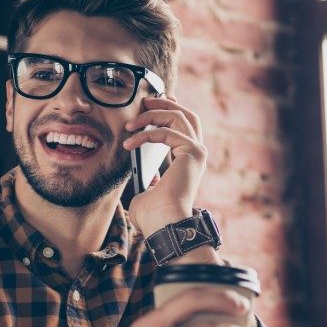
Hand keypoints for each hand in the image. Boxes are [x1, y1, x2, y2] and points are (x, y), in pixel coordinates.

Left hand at [124, 95, 205, 235]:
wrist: (164, 224)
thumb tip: (149, 176)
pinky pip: (166, 131)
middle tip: (143, 102)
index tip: (149, 105)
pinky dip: (145, 134)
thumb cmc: (154, 215)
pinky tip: (129, 143)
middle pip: (185, 115)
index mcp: (188, 160)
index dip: (168, 111)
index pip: (182, 126)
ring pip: (177, 116)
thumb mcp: (146, 191)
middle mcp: (196, 153)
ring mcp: (197, 151)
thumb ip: (149, 180)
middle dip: (163, 103)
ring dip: (152, 114)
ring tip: (130, 123)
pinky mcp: (193, 152)